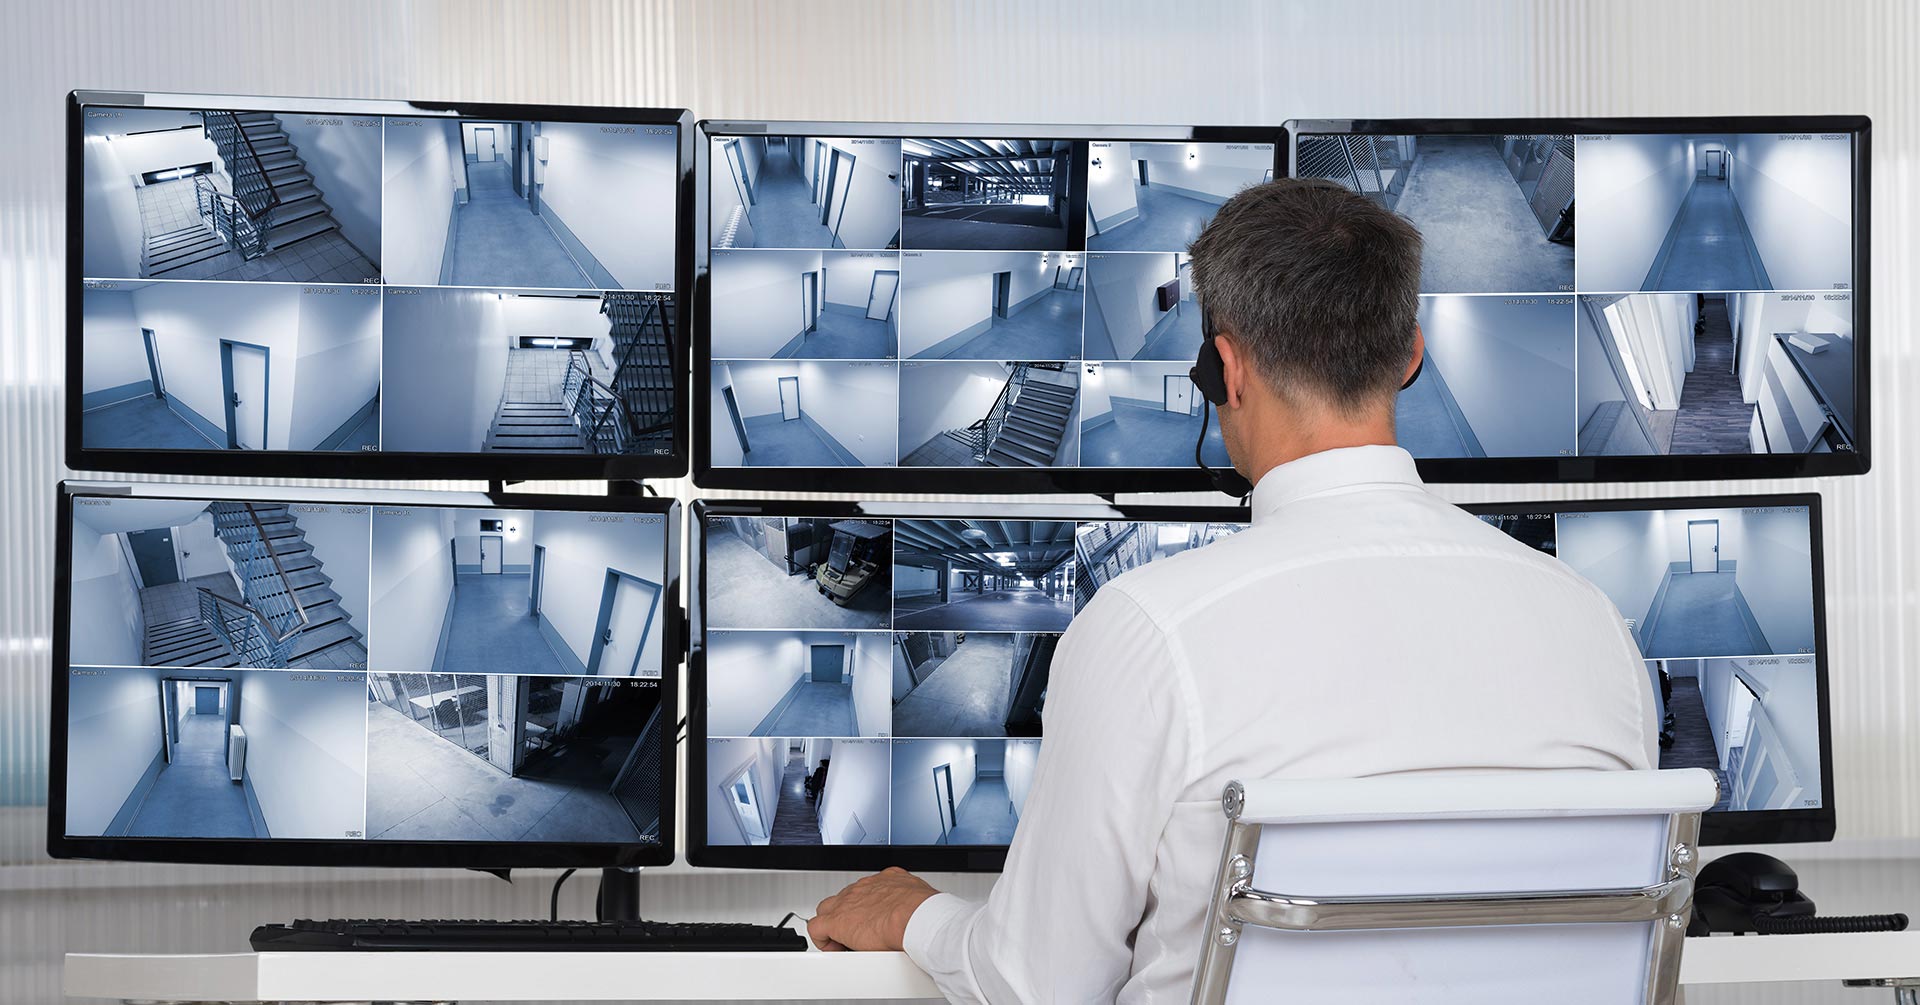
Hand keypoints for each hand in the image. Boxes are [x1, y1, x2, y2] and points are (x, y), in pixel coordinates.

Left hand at [808, 867, 938, 951]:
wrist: (915, 917)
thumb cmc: (923, 912)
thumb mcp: (919, 898)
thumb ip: (912, 904)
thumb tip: (917, 917)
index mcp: (884, 881)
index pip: (866, 891)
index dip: (865, 910)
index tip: (872, 923)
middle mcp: (864, 888)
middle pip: (844, 899)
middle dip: (847, 916)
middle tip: (858, 935)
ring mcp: (848, 902)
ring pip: (827, 910)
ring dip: (835, 926)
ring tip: (847, 944)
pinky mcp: (837, 921)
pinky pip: (817, 928)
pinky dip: (823, 940)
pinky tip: (836, 949)